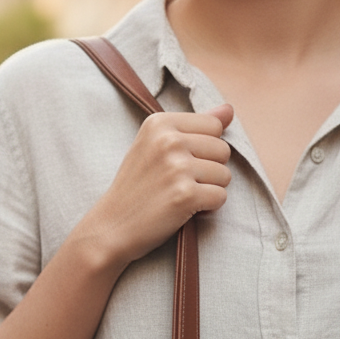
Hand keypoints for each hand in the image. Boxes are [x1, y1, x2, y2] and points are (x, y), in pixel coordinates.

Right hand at [78, 103, 233, 266]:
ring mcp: (177, 168)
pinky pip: (220, 197)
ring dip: (208, 190)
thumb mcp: (153, 148)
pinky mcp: (186, 195)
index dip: (203, 149)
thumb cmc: (133, 189)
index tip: (176, 164)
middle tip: (176, 184)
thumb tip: (229, 110)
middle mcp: (169, 141)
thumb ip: (192, 127)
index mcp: (160, 124)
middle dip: (208, 170)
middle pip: (223, 150)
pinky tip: (183, 210)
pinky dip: (207, 208)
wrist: (110, 229)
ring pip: (225, 175)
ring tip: (179, 197)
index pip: (214, 126)